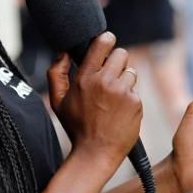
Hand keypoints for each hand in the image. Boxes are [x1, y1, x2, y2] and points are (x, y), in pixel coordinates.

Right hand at [47, 33, 141, 168]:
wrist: (95, 153)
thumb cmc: (76, 127)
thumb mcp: (57, 101)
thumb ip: (56, 73)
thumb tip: (64, 52)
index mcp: (85, 78)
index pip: (101, 44)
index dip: (107, 39)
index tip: (108, 40)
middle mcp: (105, 81)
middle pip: (121, 54)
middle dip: (117, 62)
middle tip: (111, 77)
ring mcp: (122, 92)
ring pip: (131, 71)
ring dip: (125, 81)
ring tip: (113, 99)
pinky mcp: (135, 102)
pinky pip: (136, 90)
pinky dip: (130, 98)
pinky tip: (120, 111)